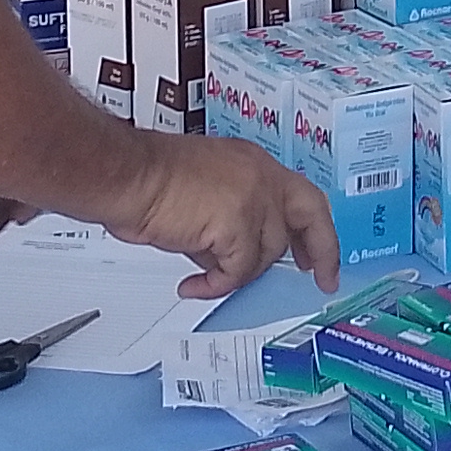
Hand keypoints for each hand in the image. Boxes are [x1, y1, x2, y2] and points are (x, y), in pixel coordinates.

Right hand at [105, 134, 342, 297]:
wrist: (128, 176)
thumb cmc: (148, 180)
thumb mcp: (206, 192)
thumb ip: (231, 217)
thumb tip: (232, 255)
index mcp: (254, 164)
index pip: (301, 196)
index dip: (313, 227)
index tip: (315, 254)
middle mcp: (261, 177)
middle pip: (309, 217)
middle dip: (321, 251)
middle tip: (321, 278)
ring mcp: (253, 200)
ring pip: (265, 254)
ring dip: (235, 273)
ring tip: (203, 274)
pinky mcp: (238, 225)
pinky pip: (236, 272)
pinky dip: (214, 285)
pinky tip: (193, 285)